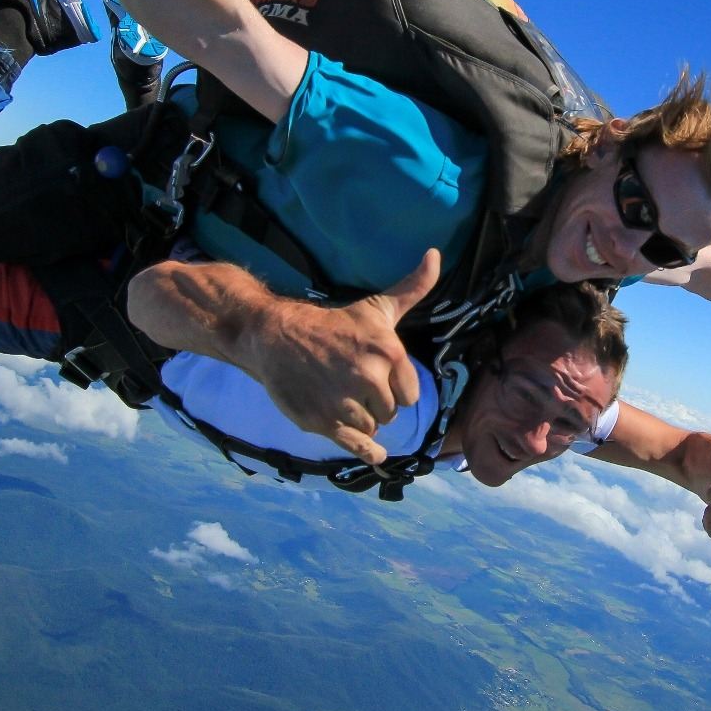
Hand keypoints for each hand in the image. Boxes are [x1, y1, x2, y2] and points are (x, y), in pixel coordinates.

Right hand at [246, 250, 440, 465]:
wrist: (275, 335)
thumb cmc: (331, 324)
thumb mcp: (376, 307)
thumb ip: (412, 288)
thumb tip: (436, 255)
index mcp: (388, 351)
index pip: (410, 394)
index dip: (394, 388)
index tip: (375, 376)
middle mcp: (369, 377)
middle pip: (391, 413)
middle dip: (376, 403)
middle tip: (352, 385)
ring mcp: (345, 402)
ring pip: (372, 428)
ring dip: (360, 419)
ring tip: (340, 396)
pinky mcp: (323, 422)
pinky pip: (358, 446)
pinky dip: (369, 453)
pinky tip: (377, 455)